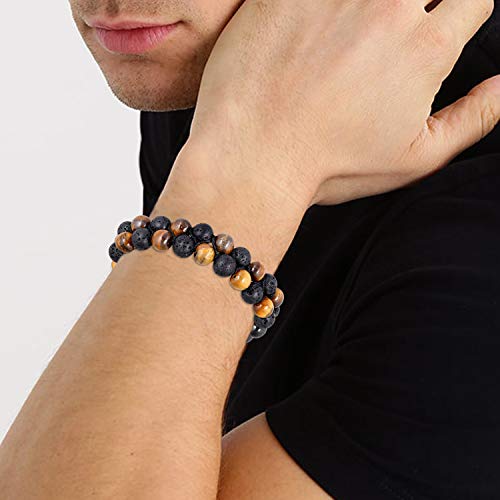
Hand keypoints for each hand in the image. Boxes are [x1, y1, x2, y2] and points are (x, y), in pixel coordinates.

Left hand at [187, 0, 499, 205]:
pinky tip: (325, 14)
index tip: (443, 22)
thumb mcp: (414, 158)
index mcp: (426, 47)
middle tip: (393, 28)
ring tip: (357, 25)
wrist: (254, 158)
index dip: (462, 12)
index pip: (473, 0)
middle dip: (419, 5)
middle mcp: (390, 7)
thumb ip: (472, 118)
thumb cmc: (331, 166)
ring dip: (374, 1)